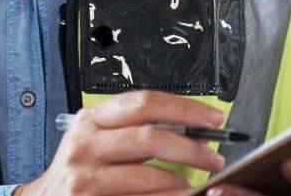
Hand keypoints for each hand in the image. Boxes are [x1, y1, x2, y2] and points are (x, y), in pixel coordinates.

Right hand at [14, 90, 229, 195]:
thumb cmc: (77, 171)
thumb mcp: (95, 140)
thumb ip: (131, 130)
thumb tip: (186, 128)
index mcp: (91, 120)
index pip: (144, 102)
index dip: (184, 108)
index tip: (212, 117)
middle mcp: (86, 144)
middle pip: (150, 137)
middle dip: (191, 147)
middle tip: (213, 157)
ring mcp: (86, 175)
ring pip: (149, 174)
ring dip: (181, 181)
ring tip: (194, 184)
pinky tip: (176, 195)